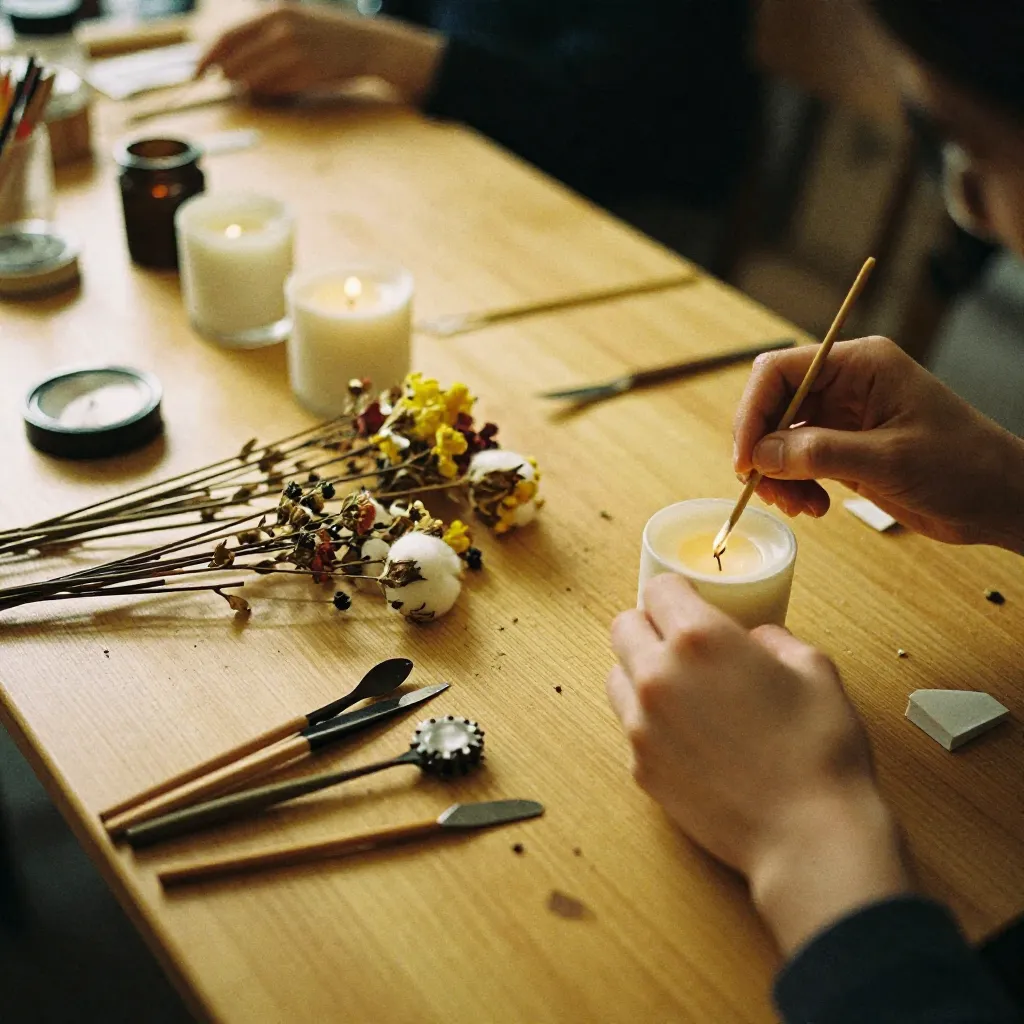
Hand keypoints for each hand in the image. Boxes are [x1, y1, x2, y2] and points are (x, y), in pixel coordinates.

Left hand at [197, 4, 443, 101]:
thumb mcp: (293, 21)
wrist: (368, 46)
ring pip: (253, 80)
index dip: (206, 58)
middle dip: (227, 78)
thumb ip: (263, 35)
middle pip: (235, 62)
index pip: (227, 37)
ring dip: (251, 89)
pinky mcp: (306, 73)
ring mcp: (294, 52)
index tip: (195, 74)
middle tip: (226, 86)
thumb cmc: (328, 38)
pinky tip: (280, 90)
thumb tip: (230, 63)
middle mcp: (280, 29)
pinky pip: (275, 90)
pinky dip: (271, 94)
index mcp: (273, 13)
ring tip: (260, 87)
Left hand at [608, 574, 909, 952]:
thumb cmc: (819, 749)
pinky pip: (630, 726)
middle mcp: (658, 675)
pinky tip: (688, 737)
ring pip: (617, 676)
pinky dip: (650, 722)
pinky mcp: (640, 766)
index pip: (658, 589)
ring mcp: (641, 724)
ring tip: (681, 690)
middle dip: (650, 627)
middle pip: (624, 627)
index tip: (689, 602)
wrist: (808, 835)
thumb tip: (754, 639)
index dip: (676, 593)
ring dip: (641, 673)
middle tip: (680, 643)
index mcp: (698, 639)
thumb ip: (774, 639)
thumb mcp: (814, 669)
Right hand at [733, 335, 1023, 551]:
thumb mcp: (889, 460)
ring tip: (799, 506)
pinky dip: (794, 486)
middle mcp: (846, 385)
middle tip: (766, 490)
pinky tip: (814, 508)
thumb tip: (760, 455)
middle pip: (773, 406)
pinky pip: (798, 462)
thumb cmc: (963, 466)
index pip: (780, 371)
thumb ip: (820, 454)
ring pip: (780, 439)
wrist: (1000, 500)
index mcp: (860, 365)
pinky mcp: (844, 449)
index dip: (752, 413)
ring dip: (777, 475)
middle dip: (762, 450)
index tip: (745, 458)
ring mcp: (843, 418)